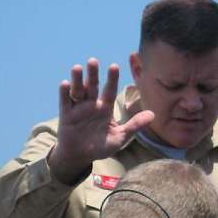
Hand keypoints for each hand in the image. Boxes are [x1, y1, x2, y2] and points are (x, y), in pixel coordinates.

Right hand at [48, 58, 153, 184]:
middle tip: (93, 61)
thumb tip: (153, 115)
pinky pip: (65, 102)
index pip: (110, 91)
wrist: (80, 156)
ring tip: (77, 68)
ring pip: (78, 91)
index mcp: (105, 108)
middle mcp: (92, 105)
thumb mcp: (120, 137)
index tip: (114, 66)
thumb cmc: (101, 146)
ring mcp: (78, 109)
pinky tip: (65, 83)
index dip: (112, 79)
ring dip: (78, 80)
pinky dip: (64, 93)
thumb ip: (134, 126)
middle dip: (93, 74)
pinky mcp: (66, 115)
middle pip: (92, 86)